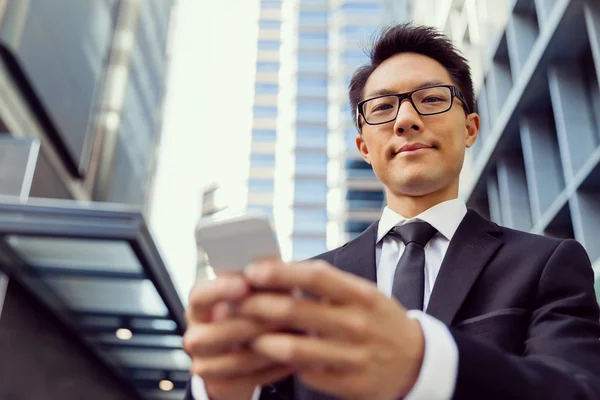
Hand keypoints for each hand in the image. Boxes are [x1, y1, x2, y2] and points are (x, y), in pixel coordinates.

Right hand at [184, 273, 293, 399]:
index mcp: (200, 305)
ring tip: (296, 337)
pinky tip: (294, 358)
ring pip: (234, 359)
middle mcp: (195, 334)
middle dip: (254, 323)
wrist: (240, 355)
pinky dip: (273, 369)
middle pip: (217, 331)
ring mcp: (204, 363)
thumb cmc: (251, 314)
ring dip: (268, 347)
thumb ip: (261, 281)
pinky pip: (247, 380)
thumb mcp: (254, 294)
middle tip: (286, 315)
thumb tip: (277, 264)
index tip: (245, 285)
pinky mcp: (218, 385)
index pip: (200, 295)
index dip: (220, 289)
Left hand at [239, 260, 424, 399]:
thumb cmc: (380, 320)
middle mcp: (358, 323)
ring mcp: (355, 356)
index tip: (252, 271)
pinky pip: (308, 374)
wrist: (417, 361)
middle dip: (258, 306)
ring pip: (296, 349)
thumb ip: (327, 285)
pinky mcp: (352, 384)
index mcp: (361, 294)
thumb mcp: (363, 294)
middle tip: (234, 303)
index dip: (280, 273)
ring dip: (263, 341)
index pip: (315, 277)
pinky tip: (276, 358)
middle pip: (297, 311)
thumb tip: (279, 270)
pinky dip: (288, 365)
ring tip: (245, 334)